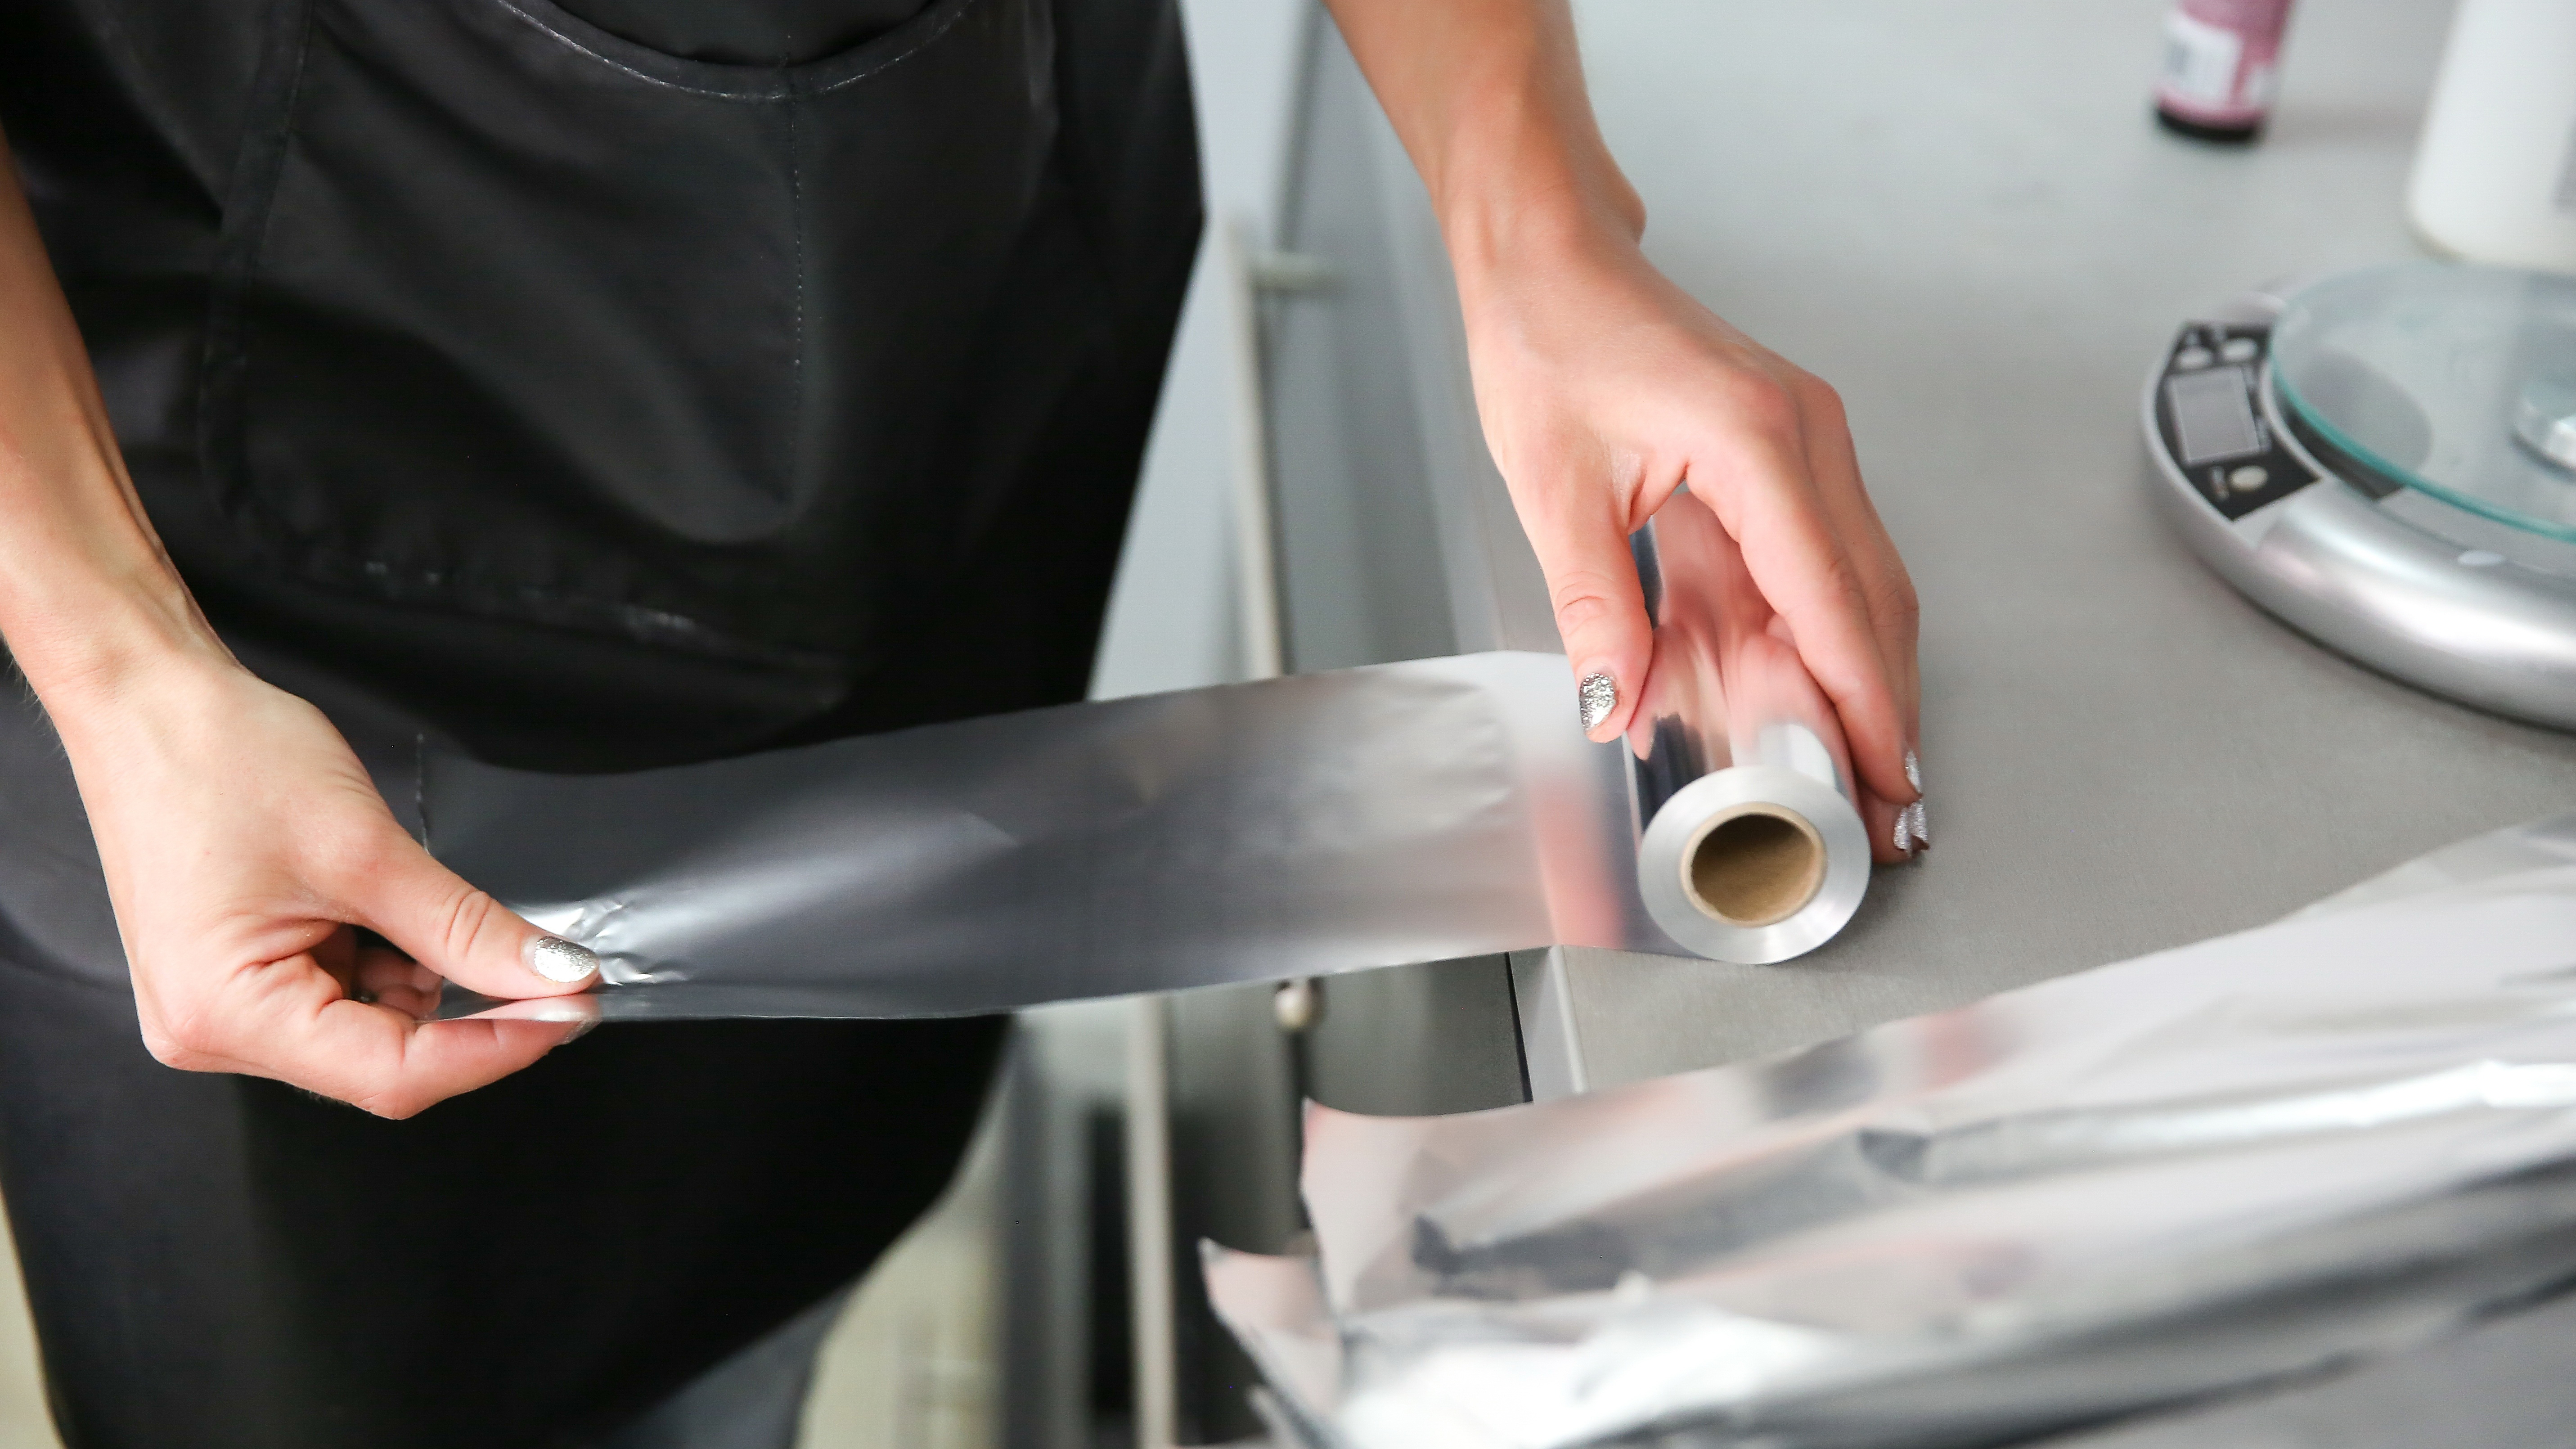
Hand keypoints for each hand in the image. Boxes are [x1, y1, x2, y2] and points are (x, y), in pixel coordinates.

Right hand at [52, 658, 597, 1116]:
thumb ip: (465, 928)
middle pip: (382, 1061)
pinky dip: (389, 961)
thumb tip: (554, 975)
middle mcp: (213, 1030)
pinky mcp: (239, 976)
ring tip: (436, 912)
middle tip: (549, 969)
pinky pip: (340, 994)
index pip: (394, 1075)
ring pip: (369, 1028)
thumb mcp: (367, 851)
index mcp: (227, 1014)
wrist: (146, 699)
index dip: (497, 1050)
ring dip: (426, 981)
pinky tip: (395, 913)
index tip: (571, 1012)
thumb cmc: (217, 757)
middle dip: (468, 1014)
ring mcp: (222, 1006)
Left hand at [1319, 0, 1923, 860]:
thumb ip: (1596, 607)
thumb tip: (1617, 707)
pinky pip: (1823, 555)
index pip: (1832, 598)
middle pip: (1874, 597)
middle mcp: (1806, 436)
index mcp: (1757, 441)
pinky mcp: (1789, 451)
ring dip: (1864, 674)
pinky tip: (1809, 689)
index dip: (1863, 699)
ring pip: (1861, 581)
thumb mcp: (1553, 488)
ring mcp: (1807, 440)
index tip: (1884, 776)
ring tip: (1861, 768)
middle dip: (1885, 707)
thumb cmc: (1547, 341)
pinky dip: (1823, 627)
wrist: (1550, 259)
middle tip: (1889, 808)